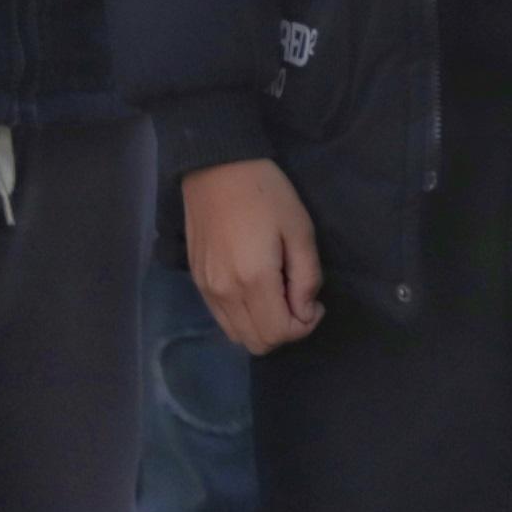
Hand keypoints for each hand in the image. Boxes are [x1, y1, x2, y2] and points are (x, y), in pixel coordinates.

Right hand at [185, 159, 324, 353]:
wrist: (216, 168)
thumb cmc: (266, 193)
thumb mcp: (299, 229)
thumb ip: (306, 276)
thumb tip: (305, 311)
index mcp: (253, 280)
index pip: (279, 333)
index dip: (304, 326)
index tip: (315, 302)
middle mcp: (225, 293)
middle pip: (257, 343)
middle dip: (285, 330)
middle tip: (298, 298)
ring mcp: (206, 290)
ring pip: (238, 336)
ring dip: (263, 326)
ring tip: (279, 293)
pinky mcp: (197, 282)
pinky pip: (222, 319)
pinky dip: (244, 317)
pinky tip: (257, 289)